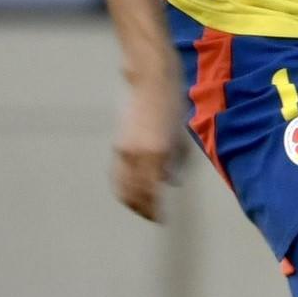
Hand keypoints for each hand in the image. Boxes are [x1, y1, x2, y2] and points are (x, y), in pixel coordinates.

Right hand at [111, 78, 187, 221]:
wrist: (151, 78)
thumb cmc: (172, 103)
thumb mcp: (181, 135)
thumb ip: (176, 162)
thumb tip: (170, 181)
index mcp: (157, 153)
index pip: (151, 193)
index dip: (155, 210)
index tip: (161, 218)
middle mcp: (138, 154)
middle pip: (132, 195)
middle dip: (141, 209)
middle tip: (152, 215)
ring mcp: (125, 149)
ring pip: (120, 186)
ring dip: (129, 200)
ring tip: (141, 206)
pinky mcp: (119, 143)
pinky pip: (117, 173)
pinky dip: (122, 185)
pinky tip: (130, 188)